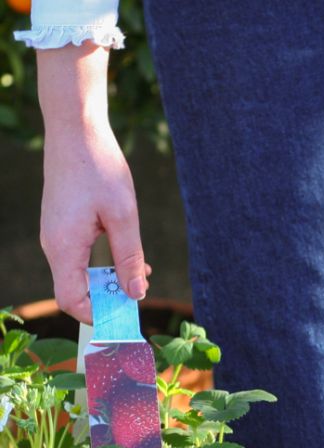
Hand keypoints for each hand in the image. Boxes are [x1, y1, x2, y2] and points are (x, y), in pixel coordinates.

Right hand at [37, 45, 148, 323]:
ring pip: (80, 277)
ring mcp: (57, 237)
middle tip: (141, 296)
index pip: (71, 299)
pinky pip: (81, 260)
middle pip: (75, 292)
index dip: (96, 315)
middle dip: (108, 301)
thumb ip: (129, 257)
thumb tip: (136, 293)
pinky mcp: (64, 228)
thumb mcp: (124, 216)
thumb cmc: (99, 168)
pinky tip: (132, 259)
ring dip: (110, 282)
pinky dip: (105, 266)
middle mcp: (54, 245)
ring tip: (143, 275)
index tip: (126, 316)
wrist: (75, 130)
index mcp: (64, 246)